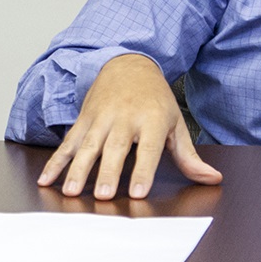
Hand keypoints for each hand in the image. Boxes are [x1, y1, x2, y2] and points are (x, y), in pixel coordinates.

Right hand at [37, 54, 221, 198]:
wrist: (129, 65)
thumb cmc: (156, 100)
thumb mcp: (176, 124)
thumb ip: (189, 156)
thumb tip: (213, 179)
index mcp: (151, 120)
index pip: (148, 148)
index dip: (143, 171)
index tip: (137, 192)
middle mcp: (125, 117)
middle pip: (115, 148)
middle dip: (107, 172)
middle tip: (102, 196)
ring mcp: (101, 118)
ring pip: (88, 146)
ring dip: (77, 169)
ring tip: (70, 191)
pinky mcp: (84, 119)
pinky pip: (68, 142)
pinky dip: (56, 161)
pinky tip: (47, 179)